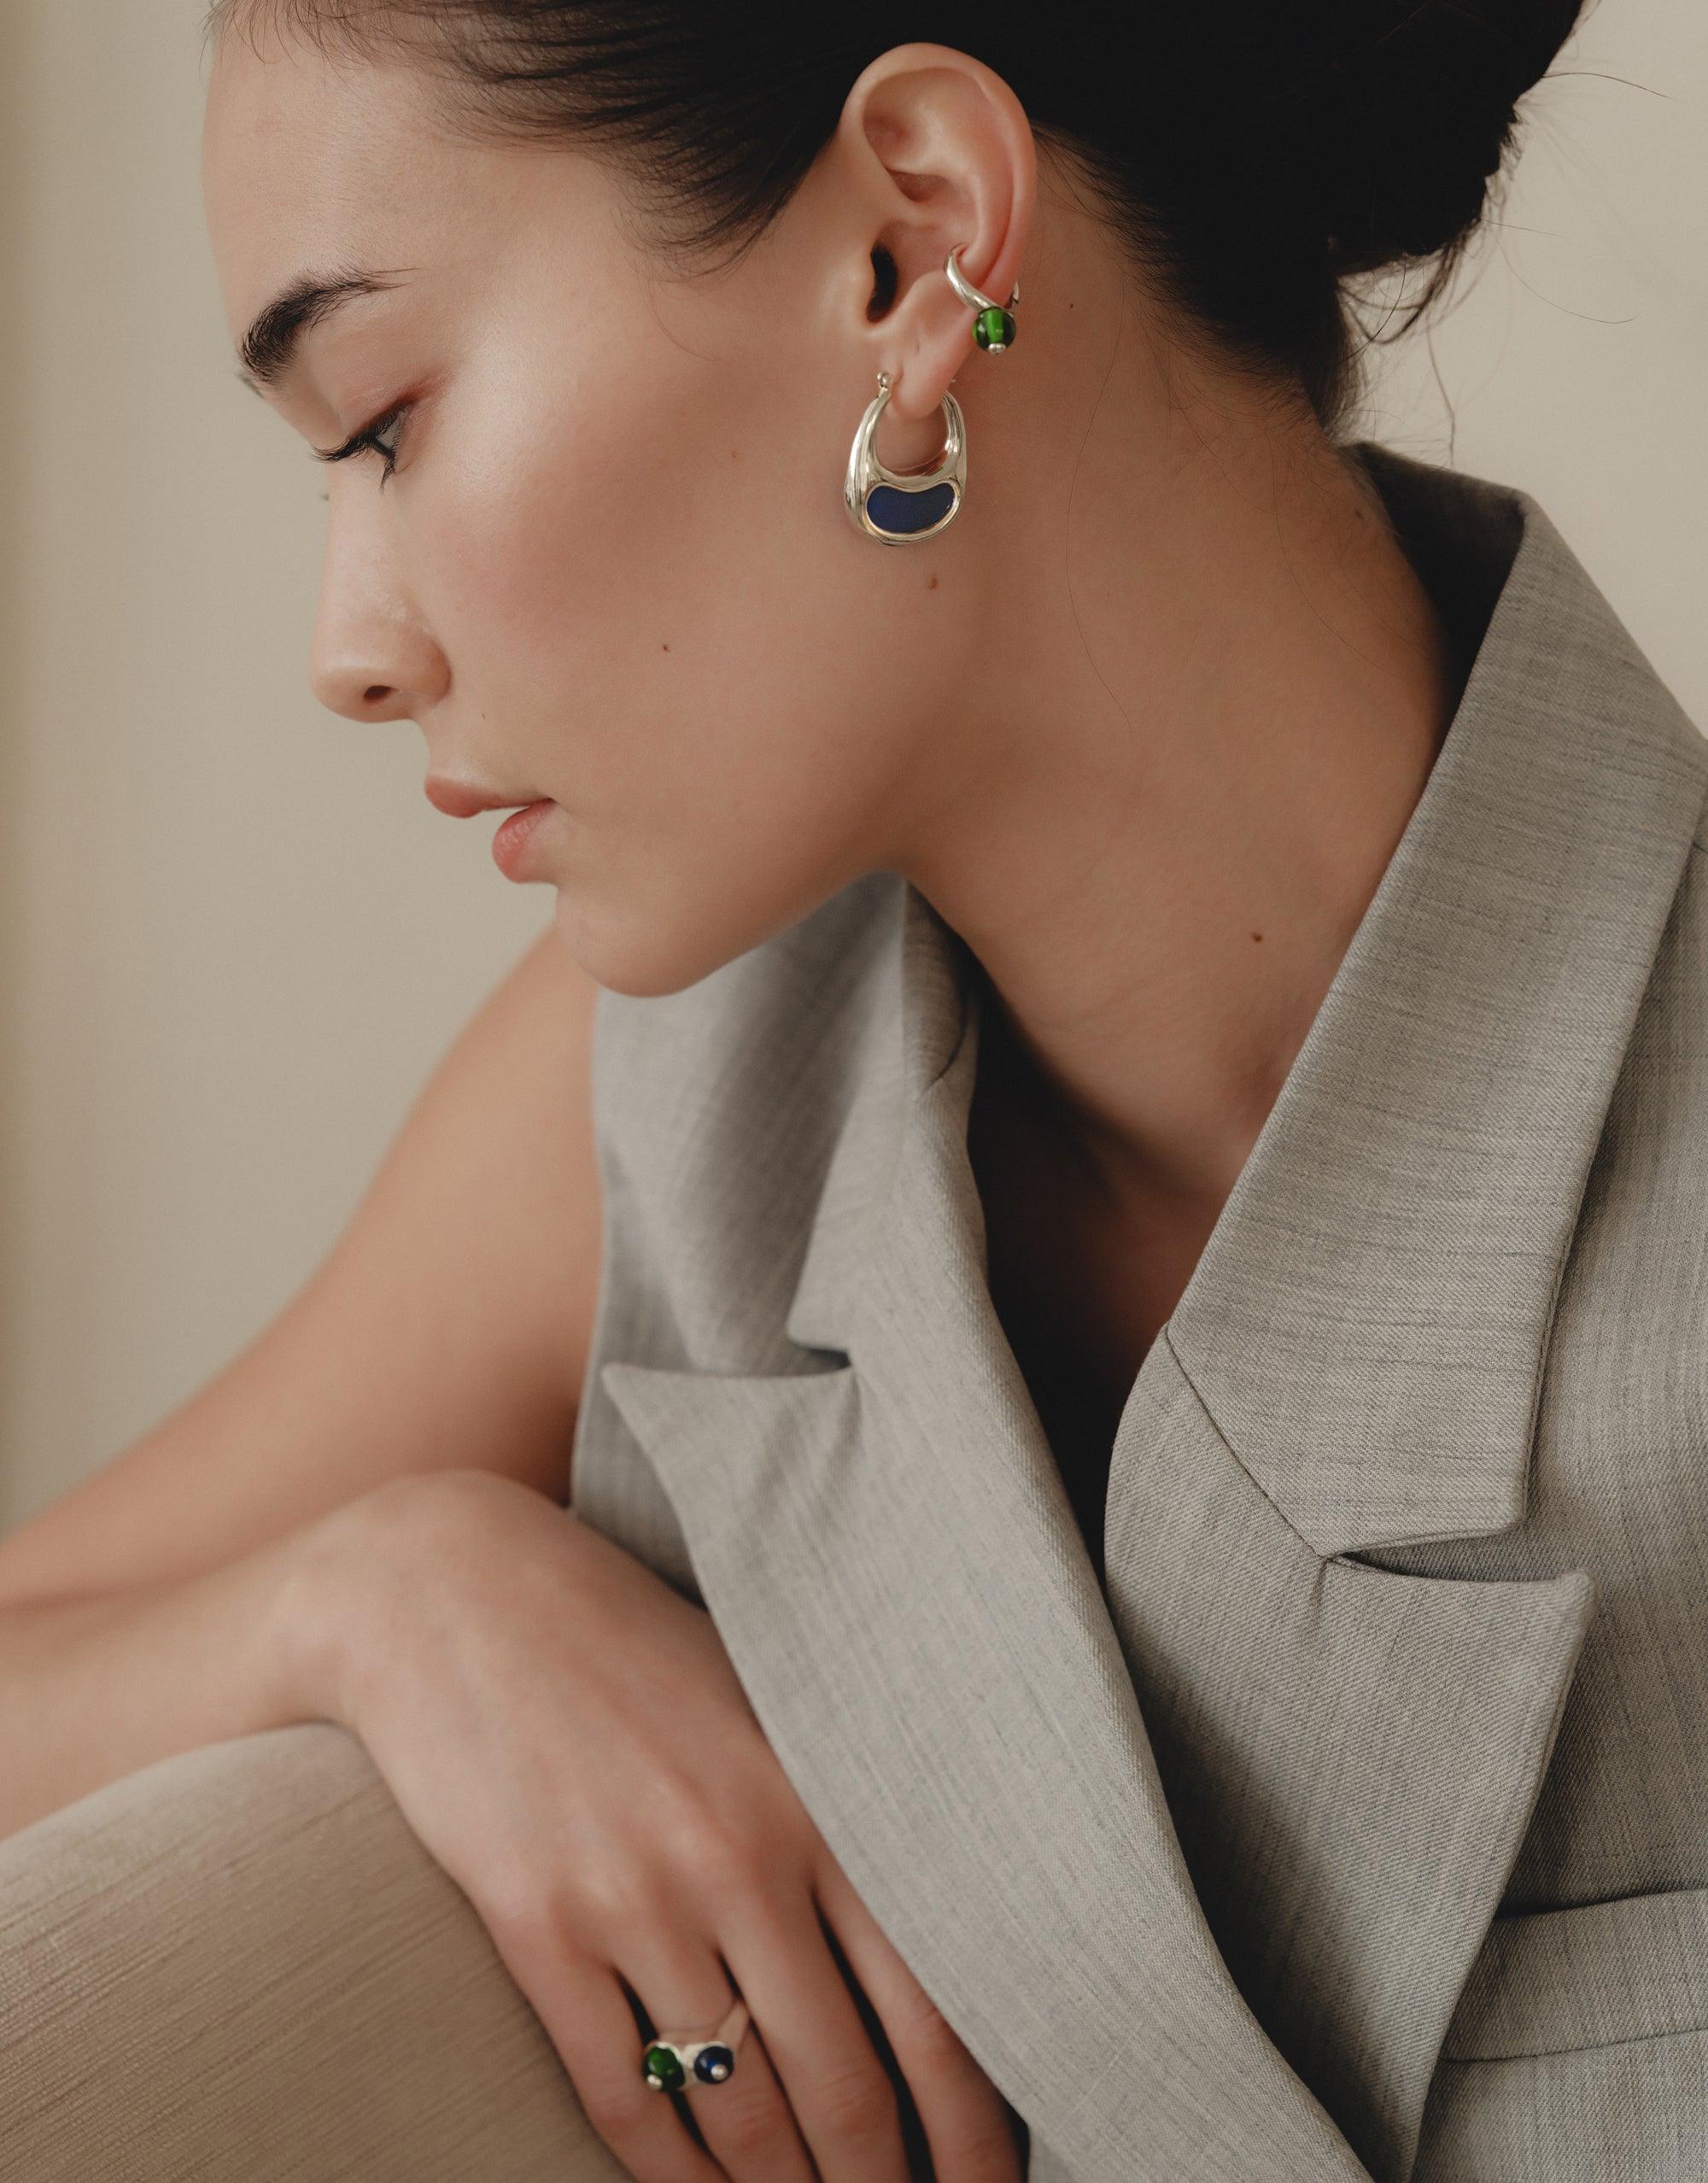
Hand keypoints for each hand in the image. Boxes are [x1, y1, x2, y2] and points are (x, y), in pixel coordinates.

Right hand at [304, 1468, 1026, 2182]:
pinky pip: (622, 2095)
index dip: (975, 2126)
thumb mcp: (758, 1704)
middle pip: (846, 2083)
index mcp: (817, 1796)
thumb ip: (835, 1813)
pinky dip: (667, 2173)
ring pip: (738, 2107)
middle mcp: (744, 1854)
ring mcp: (637, 1896)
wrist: (454, 1592)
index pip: (934, 2002)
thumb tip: (927, 1944)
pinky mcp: (538, 1927)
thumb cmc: (623, 1644)